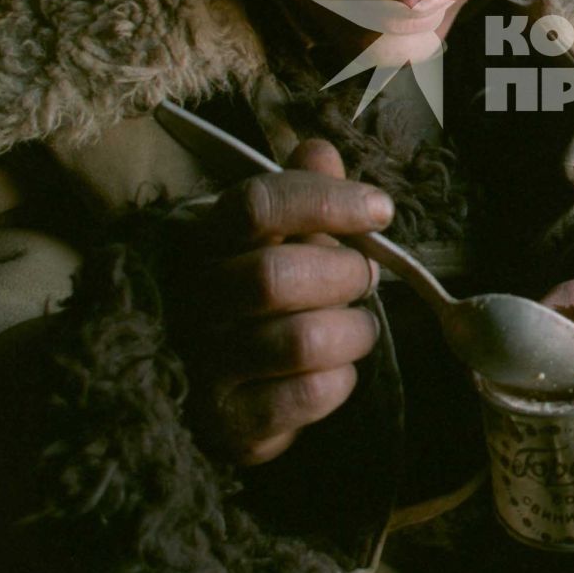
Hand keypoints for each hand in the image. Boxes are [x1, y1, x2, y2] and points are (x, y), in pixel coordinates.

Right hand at [170, 139, 390, 464]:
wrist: (210, 392)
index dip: (327, 201)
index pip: (258, 205)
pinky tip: (334, 369)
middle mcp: (193, 301)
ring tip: (356, 326)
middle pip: (277, 277)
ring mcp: (206, 365)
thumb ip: (300, 192)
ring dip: (354, 330)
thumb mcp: (272, 238)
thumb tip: (318, 149)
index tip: (380, 211)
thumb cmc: (254, 298)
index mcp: (204, 242)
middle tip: (364, 278)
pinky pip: (310, 394)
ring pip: (303, 341)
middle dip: (345, 275)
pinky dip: (341, 378)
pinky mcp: (231, 423)